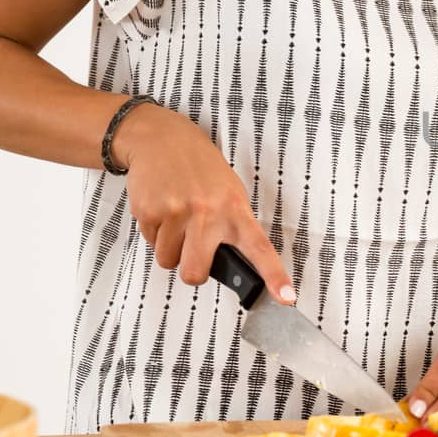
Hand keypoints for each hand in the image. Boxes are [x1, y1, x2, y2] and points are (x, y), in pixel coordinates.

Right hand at [116, 103, 295, 305]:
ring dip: (171, 248)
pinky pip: (151, 243)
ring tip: (177, 219)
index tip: (286, 297)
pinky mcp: (150, 211)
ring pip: (169, 261)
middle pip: (195, 273)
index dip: (274, 276)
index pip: (260, 249)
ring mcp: (177, 213)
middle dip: (192, 272)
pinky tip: (162, 209)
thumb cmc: (200, 169)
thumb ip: (233, 225)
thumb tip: (234, 263)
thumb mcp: (230, 192)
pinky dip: (155, 233)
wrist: (162, 140)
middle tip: (193, 252)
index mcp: (236, 209)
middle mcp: (208, 213)